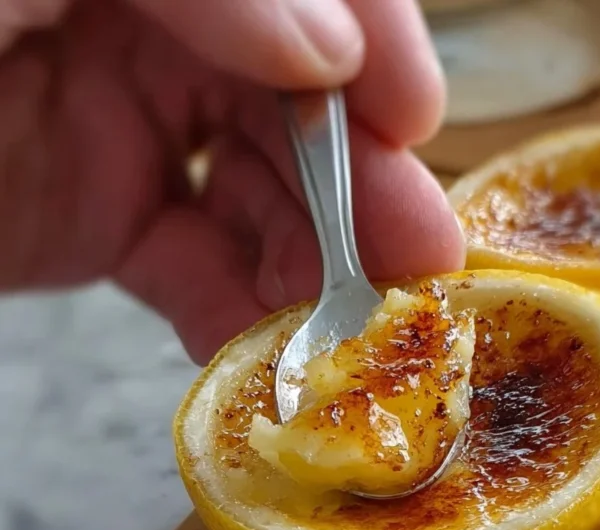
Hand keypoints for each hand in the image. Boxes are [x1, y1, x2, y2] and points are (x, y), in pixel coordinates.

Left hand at [0, 0, 463, 363]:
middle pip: (295, 102)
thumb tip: (326, 50)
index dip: (370, 39)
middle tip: (422, 258)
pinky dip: (238, 312)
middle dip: (363, 184)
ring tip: (354, 330)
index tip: (411, 116)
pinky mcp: (105, 215)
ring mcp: (128, 124)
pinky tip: (268, 355)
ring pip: (257, 196)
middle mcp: (148, 26)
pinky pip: (194, 264)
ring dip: (311, 268)